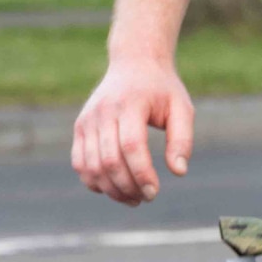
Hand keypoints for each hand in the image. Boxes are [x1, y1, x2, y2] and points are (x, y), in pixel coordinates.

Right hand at [72, 56, 194, 206]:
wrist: (134, 63)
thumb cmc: (162, 89)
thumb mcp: (182, 107)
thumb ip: (182, 139)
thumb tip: (179, 172)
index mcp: (131, 104)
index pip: (131, 146)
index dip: (141, 174)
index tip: (155, 192)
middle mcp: (103, 112)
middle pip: (109, 160)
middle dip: (128, 186)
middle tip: (146, 198)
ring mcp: (87, 120)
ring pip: (91, 166)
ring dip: (111, 189)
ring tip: (133, 198)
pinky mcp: (80, 127)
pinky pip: (80, 163)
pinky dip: (94, 181)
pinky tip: (114, 189)